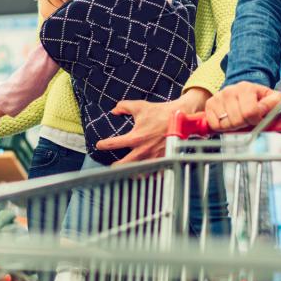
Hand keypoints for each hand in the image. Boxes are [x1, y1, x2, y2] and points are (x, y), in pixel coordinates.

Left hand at [95, 88, 210, 164]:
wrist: (180, 118)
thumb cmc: (160, 112)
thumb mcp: (140, 106)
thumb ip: (124, 107)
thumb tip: (113, 110)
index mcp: (135, 137)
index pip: (114, 144)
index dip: (103, 145)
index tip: (99, 145)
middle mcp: (143, 150)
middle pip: (124, 165)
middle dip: (116, 167)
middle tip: (112, 167)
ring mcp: (153, 157)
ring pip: (139, 172)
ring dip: (132, 172)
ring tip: (128, 172)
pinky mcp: (163, 160)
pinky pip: (155, 172)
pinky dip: (150, 174)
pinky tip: (146, 173)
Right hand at [204, 81, 280, 131]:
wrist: (242, 92)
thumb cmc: (258, 99)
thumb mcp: (271, 98)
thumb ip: (277, 103)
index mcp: (246, 88)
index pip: (250, 112)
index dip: (256, 121)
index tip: (257, 119)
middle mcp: (230, 90)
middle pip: (237, 120)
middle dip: (244, 125)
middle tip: (247, 121)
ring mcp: (219, 96)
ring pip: (225, 123)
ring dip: (233, 127)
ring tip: (237, 120)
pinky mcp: (210, 104)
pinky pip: (214, 124)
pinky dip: (221, 127)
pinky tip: (227, 120)